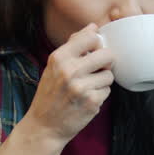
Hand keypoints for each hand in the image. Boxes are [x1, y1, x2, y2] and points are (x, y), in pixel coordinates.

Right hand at [26, 24, 114, 142]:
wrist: (44, 126)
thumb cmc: (50, 94)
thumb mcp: (54, 66)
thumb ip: (73, 45)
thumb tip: (92, 27)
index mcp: (59, 57)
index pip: (91, 37)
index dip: (97, 44)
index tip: (93, 52)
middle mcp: (69, 70)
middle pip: (106, 54)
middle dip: (105, 62)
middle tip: (96, 71)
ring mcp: (81, 87)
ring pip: (109, 75)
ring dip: (102, 81)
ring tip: (88, 87)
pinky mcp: (92, 102)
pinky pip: (107, 91)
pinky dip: (100, 95)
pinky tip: (87, 99)